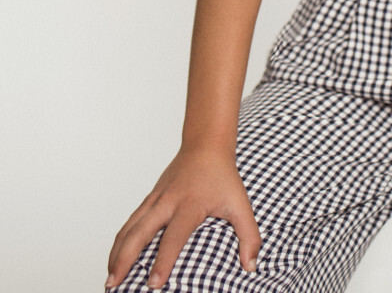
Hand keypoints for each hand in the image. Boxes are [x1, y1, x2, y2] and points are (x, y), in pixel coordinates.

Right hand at [105, 145, 260, 289]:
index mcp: (189, 204)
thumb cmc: (224, 177)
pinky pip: (130, 221)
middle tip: (114, 284)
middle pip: (139, 232)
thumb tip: (250, 267)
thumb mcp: (241, 204)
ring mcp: (155, 199)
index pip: (174, 237)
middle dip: (125, 259)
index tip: (153, 284)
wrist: (206, 145)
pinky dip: (120, 240)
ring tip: (108, 278)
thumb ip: (249, 236)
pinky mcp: (149, 198)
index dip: (163, 261)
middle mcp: (167, 201)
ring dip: (116, 253)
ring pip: (129, 227)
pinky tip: (115, 257)